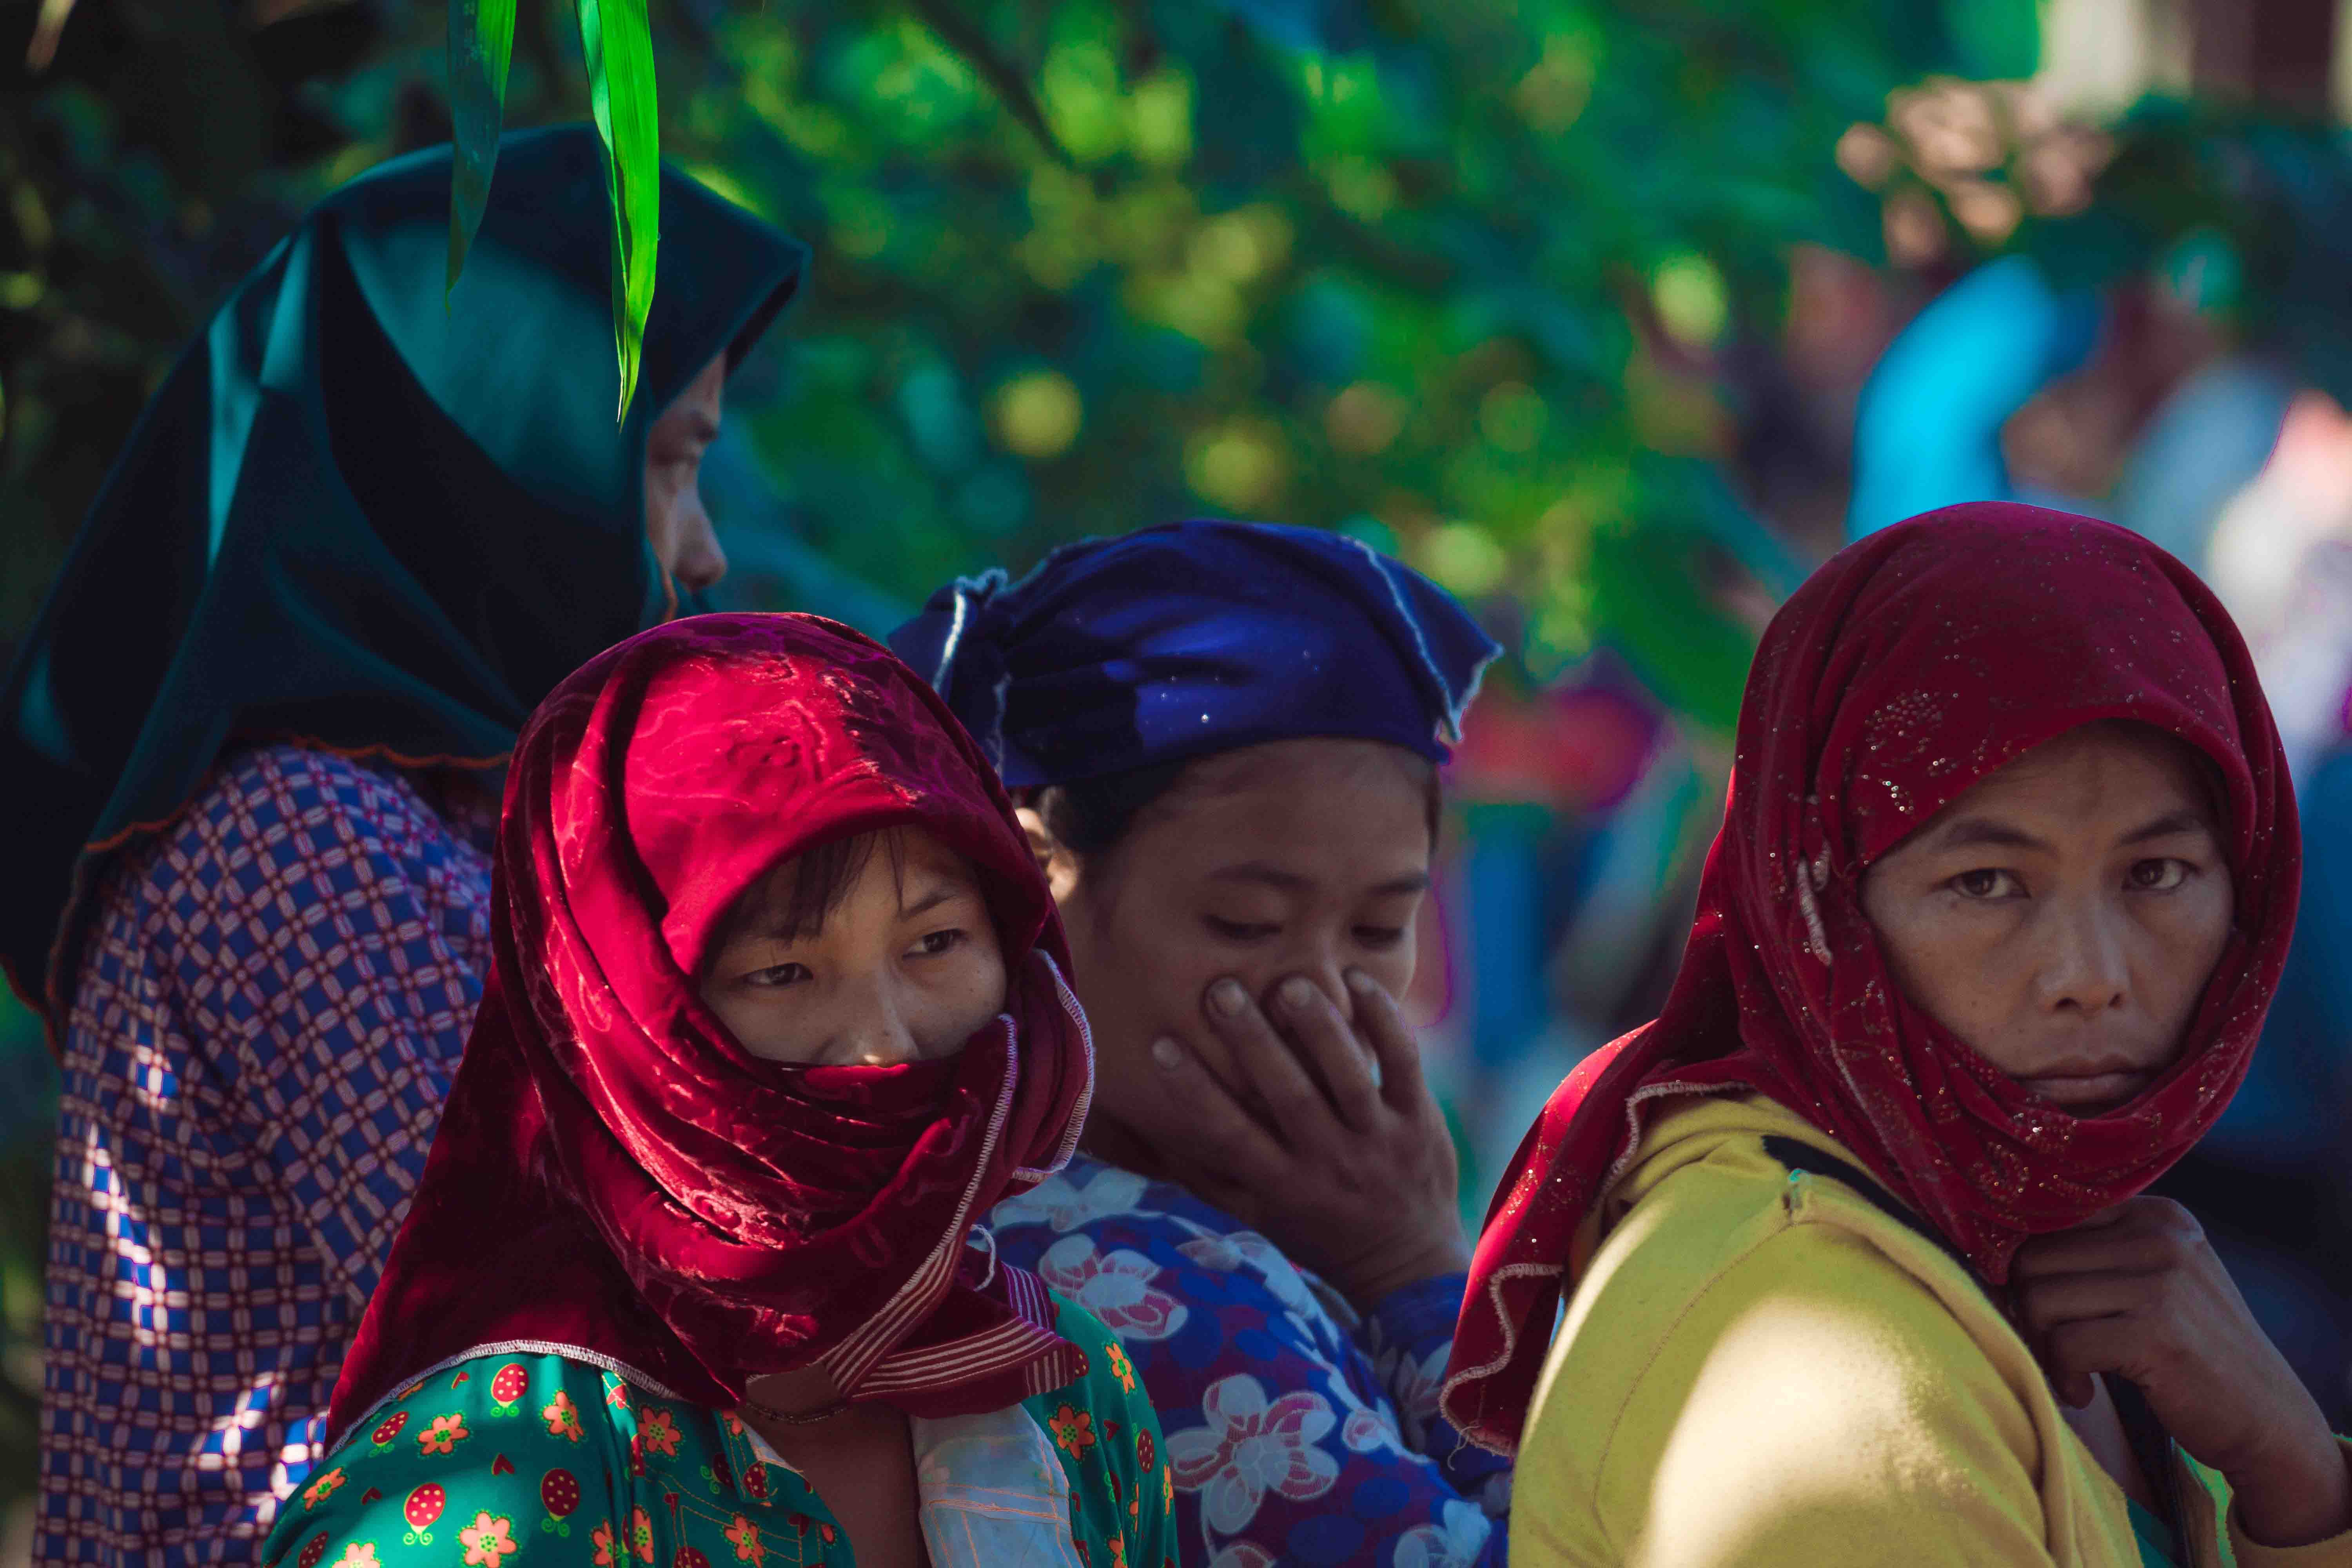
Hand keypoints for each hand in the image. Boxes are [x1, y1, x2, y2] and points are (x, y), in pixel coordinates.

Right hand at [1139, 968, 1468, 1308]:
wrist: (1408, 1265)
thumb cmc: (1319, 1233)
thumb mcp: (1259, 1218)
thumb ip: (1208, 1179)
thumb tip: (1149, 1134)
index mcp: (1283, 1186)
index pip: (1230, 1134)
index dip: (1193, 1092)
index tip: (1161, 1046)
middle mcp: (1330, 1162)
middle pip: (1288, 1095)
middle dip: (1253, 1041)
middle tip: (1221, 991)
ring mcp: (1380, 1140)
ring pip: (1348, 1075)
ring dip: (1319, 1028)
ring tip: (1289, 985)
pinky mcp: (1419, 1119)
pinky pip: (1403, 1063)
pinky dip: (1384, 1021)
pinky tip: (1357, 981)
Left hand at [2012, 1197, 2351, 1546]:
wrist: (2265, 1417)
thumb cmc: (2190, 1350)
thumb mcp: (2152, 1280)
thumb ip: (2092, 1253)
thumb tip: (1990, 1249)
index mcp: (2155, 1213)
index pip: (2046, 1217)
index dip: (2025, 1266)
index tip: (2039, 1306)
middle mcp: (2159, 1235)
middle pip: (2031, 1257)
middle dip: (2027, 1309)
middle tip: (2053, 1347)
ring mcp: (2161, 1281)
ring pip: (2038, 1298)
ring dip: (2041, 1346)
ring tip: (2072, 1370)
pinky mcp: (2157, 1332)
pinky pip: (2063, 1344)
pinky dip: (2062, 1376)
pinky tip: (2084, 1391)